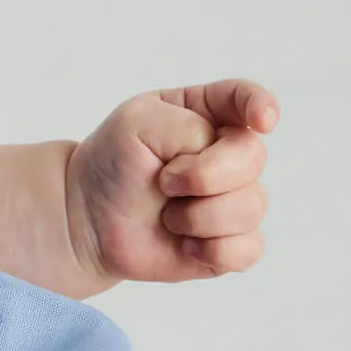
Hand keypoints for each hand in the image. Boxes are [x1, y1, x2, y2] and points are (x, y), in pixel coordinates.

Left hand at [68, 80, 277, 286]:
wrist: (88, 219)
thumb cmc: (113, 163)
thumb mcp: (135, 122)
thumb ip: (184, 125)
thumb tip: (216, 155)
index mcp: (207, 114)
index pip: (248, 100)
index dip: (261, 106)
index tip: (262, 121)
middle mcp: (228, 154)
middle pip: (253, 158)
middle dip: (204, 175)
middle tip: (163, 182)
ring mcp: (232, 199)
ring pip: (251, 207)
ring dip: (198, 217)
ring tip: (166, 215)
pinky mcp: (230, 242)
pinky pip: (249, 249)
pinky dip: (212, 250)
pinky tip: (184, 244)